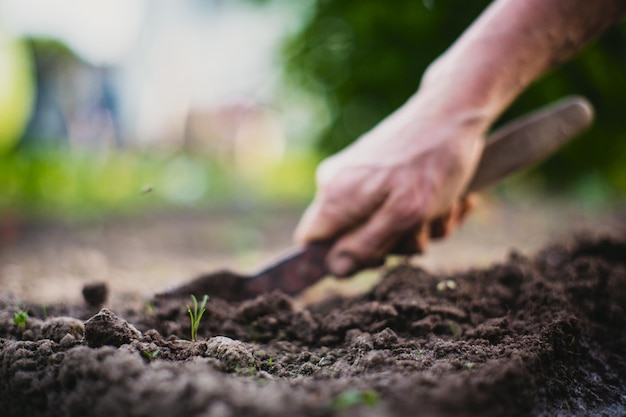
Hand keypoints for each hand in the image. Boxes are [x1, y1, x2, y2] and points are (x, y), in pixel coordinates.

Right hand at [294, 94, 486, 276]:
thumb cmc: (432, 162)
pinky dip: (426, 209)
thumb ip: (367, 244)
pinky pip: (396, 206)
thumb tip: (335, 269)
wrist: (455, 111)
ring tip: (445, 204)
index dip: (341, 259)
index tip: (379, 255)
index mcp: (334, 196)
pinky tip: (450, 197)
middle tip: (424, 226)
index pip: (311, 243)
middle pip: (353, 238)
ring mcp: (358, 176)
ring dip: (421, 226)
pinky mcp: (379, 170)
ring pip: (383, 225)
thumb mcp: (405, 214)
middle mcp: (338, 184)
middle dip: (396, 242)